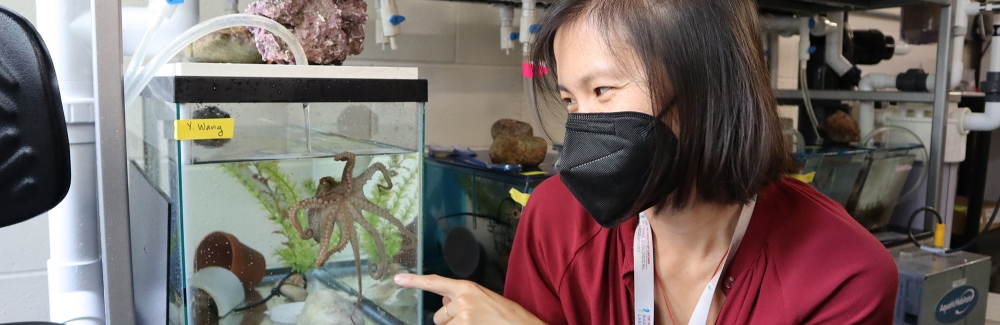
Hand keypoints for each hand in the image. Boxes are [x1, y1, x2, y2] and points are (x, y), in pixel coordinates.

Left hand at [394, 273, 545, 324]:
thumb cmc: (505, 315)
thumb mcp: (482, 298)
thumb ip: (461, 298)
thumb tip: (444, 301)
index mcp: (467, 287)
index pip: (435, 282)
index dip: (414, 281)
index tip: (397, 278)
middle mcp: (462, 299)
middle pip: (438, 316)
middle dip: (450, 321)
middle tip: (472, 320)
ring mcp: (463, 315)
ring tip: (476, 324)